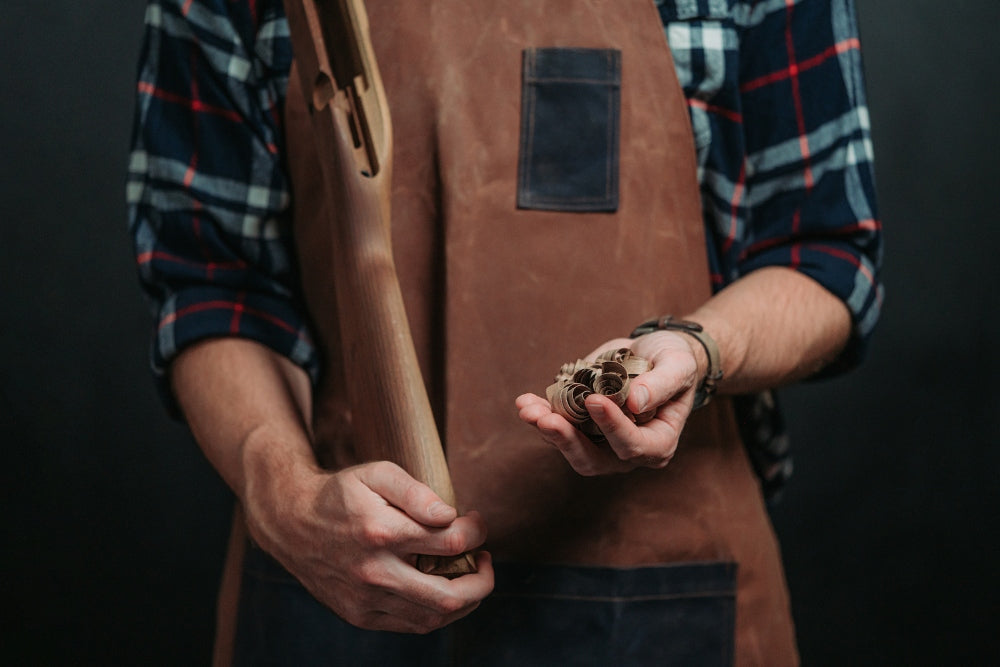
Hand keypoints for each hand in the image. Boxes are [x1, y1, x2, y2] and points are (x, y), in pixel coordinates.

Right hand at [244, 459, 493, 633]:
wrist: (291, 522)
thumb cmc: (341, 493)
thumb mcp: (376, 474)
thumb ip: (417, 491)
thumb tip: (450, 514)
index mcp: (381, 532)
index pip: (452, 541)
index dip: (477, 531)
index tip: (476, 522)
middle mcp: (374, 572)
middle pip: (449, 595)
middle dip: (483, 580)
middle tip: (487, 560)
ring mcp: (366, 599)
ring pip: (433, 616)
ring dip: (465, 600)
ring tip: (470, 576)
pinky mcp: (359, 615)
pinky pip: (411, 624)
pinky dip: (436, 611)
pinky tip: (442, 589)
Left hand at [515, 331, 706, 475]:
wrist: (655, 354)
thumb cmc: (674, 360)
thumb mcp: (679, 366)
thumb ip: (662, 383)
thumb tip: (635, 402)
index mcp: (658, 443)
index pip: (632, 445)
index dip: (612, 427)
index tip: (593, 400)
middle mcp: (627, 451)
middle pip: (593, 460)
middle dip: (567, 440)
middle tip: (547, 419)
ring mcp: (601, 442)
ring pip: (570, 448)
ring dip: (546, 430)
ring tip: (528, 408)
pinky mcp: (581, 428)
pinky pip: (558, 429)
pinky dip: (541, 415)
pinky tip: (526, 401)